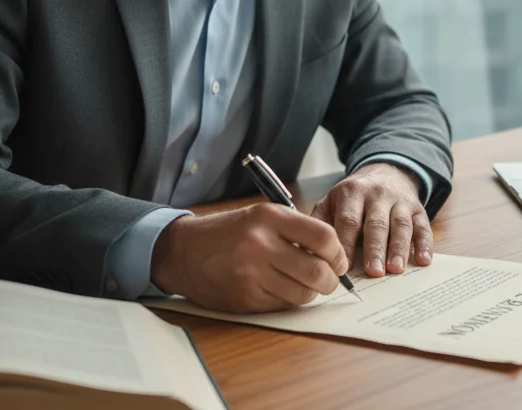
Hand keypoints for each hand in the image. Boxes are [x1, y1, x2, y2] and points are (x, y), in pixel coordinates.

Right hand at [149, 202, 348, 313]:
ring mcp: (251, 273)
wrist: (182, 251)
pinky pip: (281, 305)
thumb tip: (333, 255)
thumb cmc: (228, 232)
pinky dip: (288, 301)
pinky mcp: (243, 298)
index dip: (338, 253)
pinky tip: (281, 290)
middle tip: (330, 280)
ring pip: (302, 293)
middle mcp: (260, 244)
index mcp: (269, 217)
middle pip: (317, 271)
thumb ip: (296, 231)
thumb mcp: (261, 217)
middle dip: (331, 280)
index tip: (338, 260)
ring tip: (305, 285)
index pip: (324, 237)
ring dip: (311, 293)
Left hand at [310, 163, 433, 277]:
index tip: (342, 267)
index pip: (348, 220)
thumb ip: (320, 224)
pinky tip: (423, 260)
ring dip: (399, 248)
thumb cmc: (353, 198)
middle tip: (373, 272)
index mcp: (351, 193)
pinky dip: (425, 244)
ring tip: (395, 269)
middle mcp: (377, 194)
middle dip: (374, 248)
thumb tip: (305, 253)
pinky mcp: (418, 209)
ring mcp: (400, 201)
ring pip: (401, 225)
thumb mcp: (331, 202)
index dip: (346, 244)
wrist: (385, 173)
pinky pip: (423, 226)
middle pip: (376, 223)